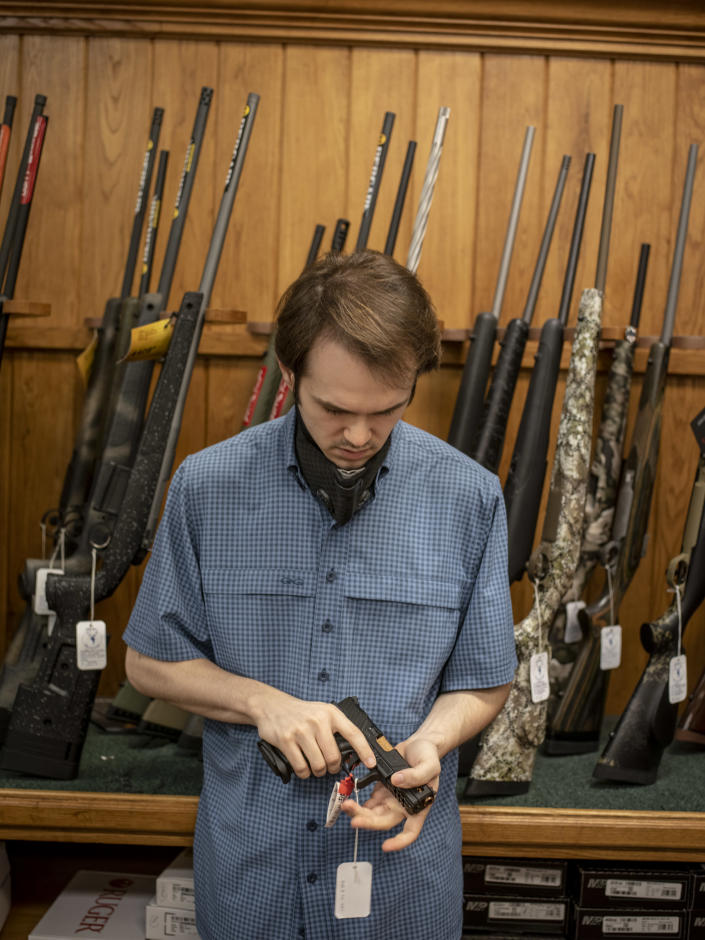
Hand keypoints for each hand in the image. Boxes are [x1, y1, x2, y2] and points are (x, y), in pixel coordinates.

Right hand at [252, 689, 375, 779]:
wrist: (273, 705)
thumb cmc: (302, 713)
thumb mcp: (323, 713)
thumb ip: (336, 729)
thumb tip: (354, 754)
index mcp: (331, 713)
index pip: (354, 734)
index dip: (365, 751)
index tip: (371, 763)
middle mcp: (318, 721)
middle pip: (334, 758)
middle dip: (332, 767)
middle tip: (328, 765)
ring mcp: (301, 730)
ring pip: (318, 765)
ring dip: (318, 771)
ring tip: (315, 765)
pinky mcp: (287, 740)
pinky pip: (301, 768)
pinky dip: (304, 773)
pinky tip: (303, 766)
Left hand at [341, 737, 439, 851]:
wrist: (418, 744)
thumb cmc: (428, 757)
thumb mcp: (430, 764)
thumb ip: (416, 775)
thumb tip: (396, 781)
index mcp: (418, 805)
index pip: (411, 831)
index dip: (399, 842)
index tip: (385, 846)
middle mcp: (403, 806)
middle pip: (384, 821)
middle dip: (368, 822)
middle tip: (354, 819)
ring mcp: (391, 798)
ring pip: (373, 813)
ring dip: (359, 812)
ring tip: (346, 805)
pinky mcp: (381, 789)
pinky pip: (369, 801)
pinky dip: (358, 802)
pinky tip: (349, 799)